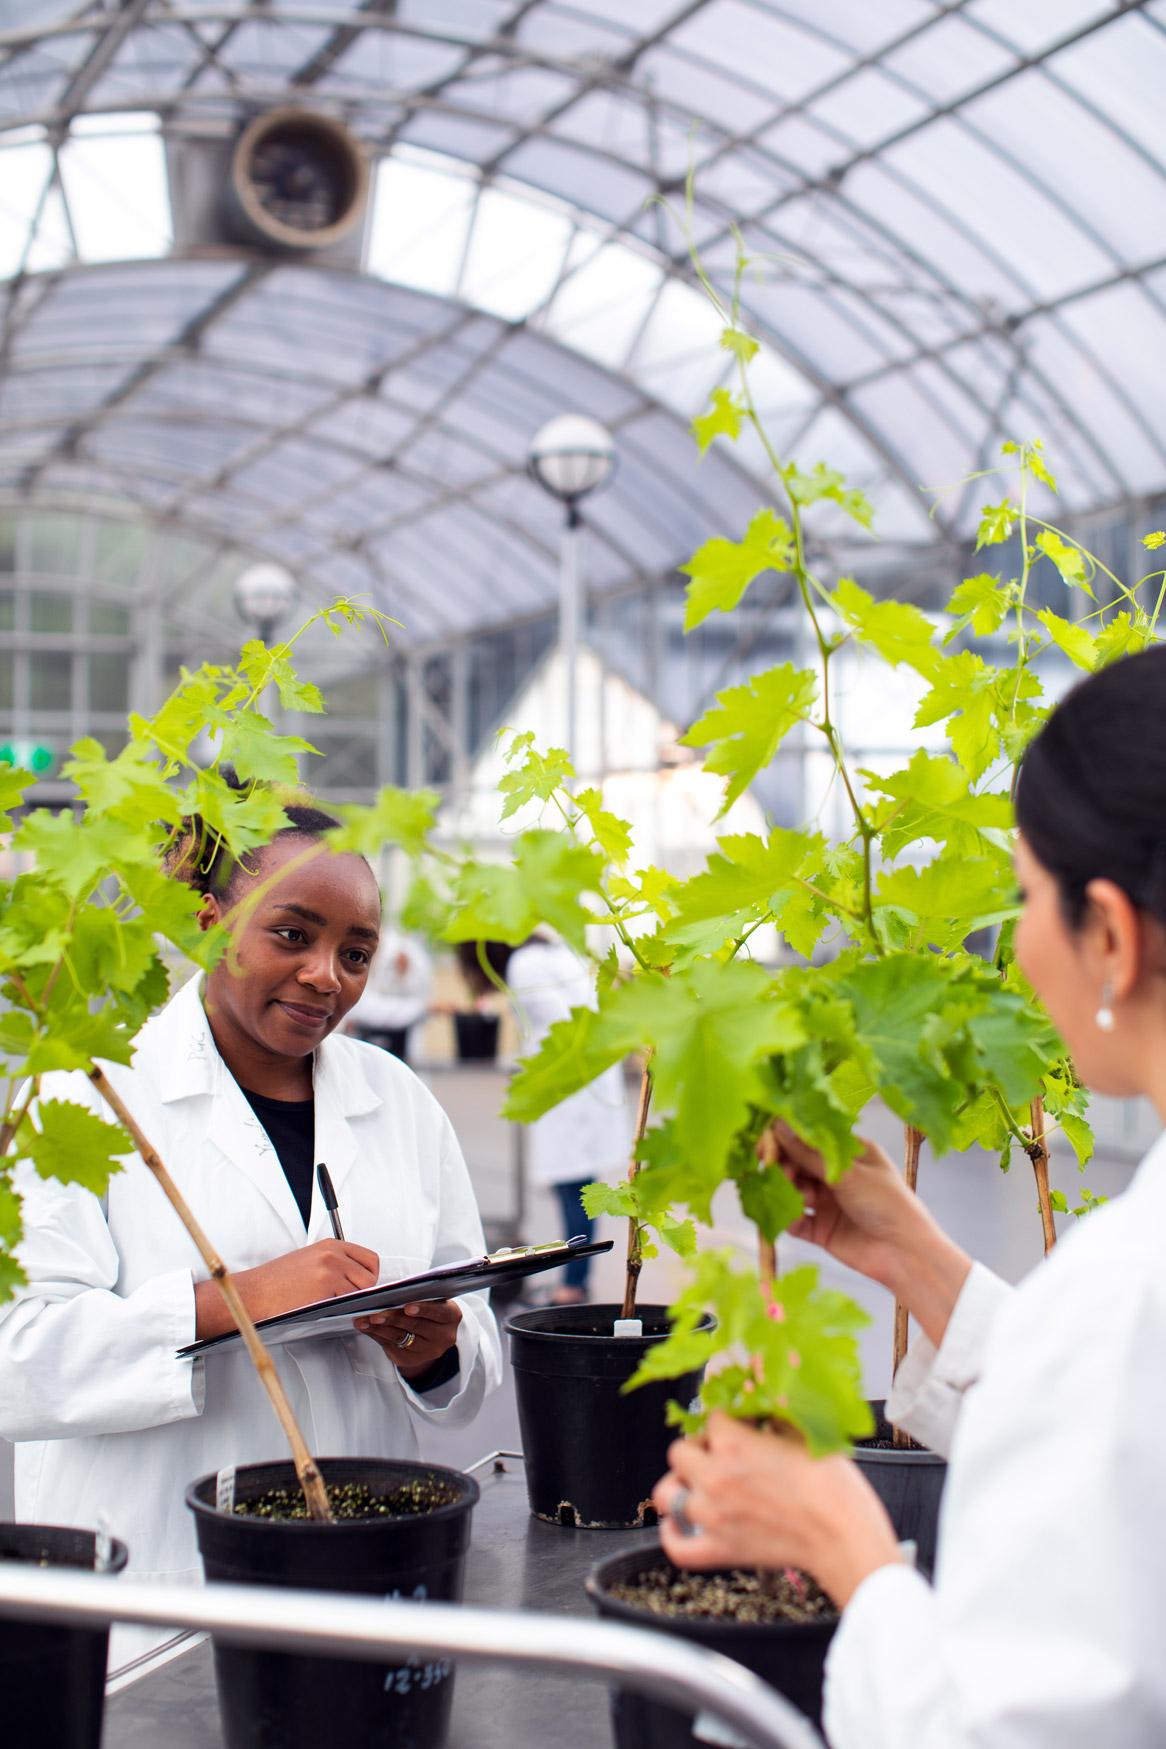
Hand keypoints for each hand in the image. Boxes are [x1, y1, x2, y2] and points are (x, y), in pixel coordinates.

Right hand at [195, 1240, 378, 1339]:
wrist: (255, 1292)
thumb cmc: (276, 1281)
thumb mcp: (309, 1261)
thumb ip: (334, 1264)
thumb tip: (355, 1280)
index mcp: (330, 1245)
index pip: (370, 1258)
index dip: (369, 1276)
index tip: (361, 1287)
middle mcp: (333, 1253)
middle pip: (371, 1274)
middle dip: (365, 1291)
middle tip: (349, 1300)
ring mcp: (331, 1268)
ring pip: (363, 1289)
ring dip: (353, 1301)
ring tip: (334, 1305)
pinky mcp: (326, 1284)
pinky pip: (349, 1301)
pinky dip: (344, 1308)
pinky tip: (327, 1309)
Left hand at [355, 1298, 461, 1381]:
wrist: (431, 1333)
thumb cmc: (428, 1307)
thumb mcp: (431, 1299)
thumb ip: (418, 1295)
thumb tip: (389, 1292)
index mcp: (451, 1316)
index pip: (438, 1312)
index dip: (423, 1309)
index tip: (407, 1306)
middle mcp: (444, 1336)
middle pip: (415, 1326)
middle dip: (393, 1318)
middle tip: (374, 1313)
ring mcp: (428, 1351)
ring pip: (401, 1338)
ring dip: (379, 1328)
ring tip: (363, 1320)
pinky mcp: (412, 1360)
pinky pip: (392, 1347)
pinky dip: (377, 1336)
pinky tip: (366, 1328)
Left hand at [652, 1412, 901, 1608]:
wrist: (845, 1536)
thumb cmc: (832, 1486)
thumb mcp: (803, 1430)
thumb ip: (773, 1407)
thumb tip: (761, 1384)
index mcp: (733, 1443)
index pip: (710, 1419)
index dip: (726, 1421)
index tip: (740, 1428)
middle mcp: (714, 1477)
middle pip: (679, 1452)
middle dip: (698, 1448)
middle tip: (719, 1454)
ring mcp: (712, 1516)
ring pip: (667, 1494)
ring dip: (680, 1485)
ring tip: (699, 1484)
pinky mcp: (719, 1549)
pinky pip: (677, 1546)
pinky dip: (674, 1535)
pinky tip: (682, 1525)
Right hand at [762, 1120, 970, 1345]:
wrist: (905, 1254)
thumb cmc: (887, 1203)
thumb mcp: (847, 1173)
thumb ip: (809, 1153)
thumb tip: (778, 1125)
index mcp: (849, 1153)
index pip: (811, 1139)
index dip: (788, 1139)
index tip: (767, 1141)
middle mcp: (836, 1175)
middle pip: (798, 1164)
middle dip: (784, 1165)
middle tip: (774, 1168)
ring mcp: (828, 1203)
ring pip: (794, 1191)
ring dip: (789, 1190)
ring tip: (798, 1195)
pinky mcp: (820, 1229)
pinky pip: (795, 1220)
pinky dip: (788, 1218)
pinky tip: (788, 1217)